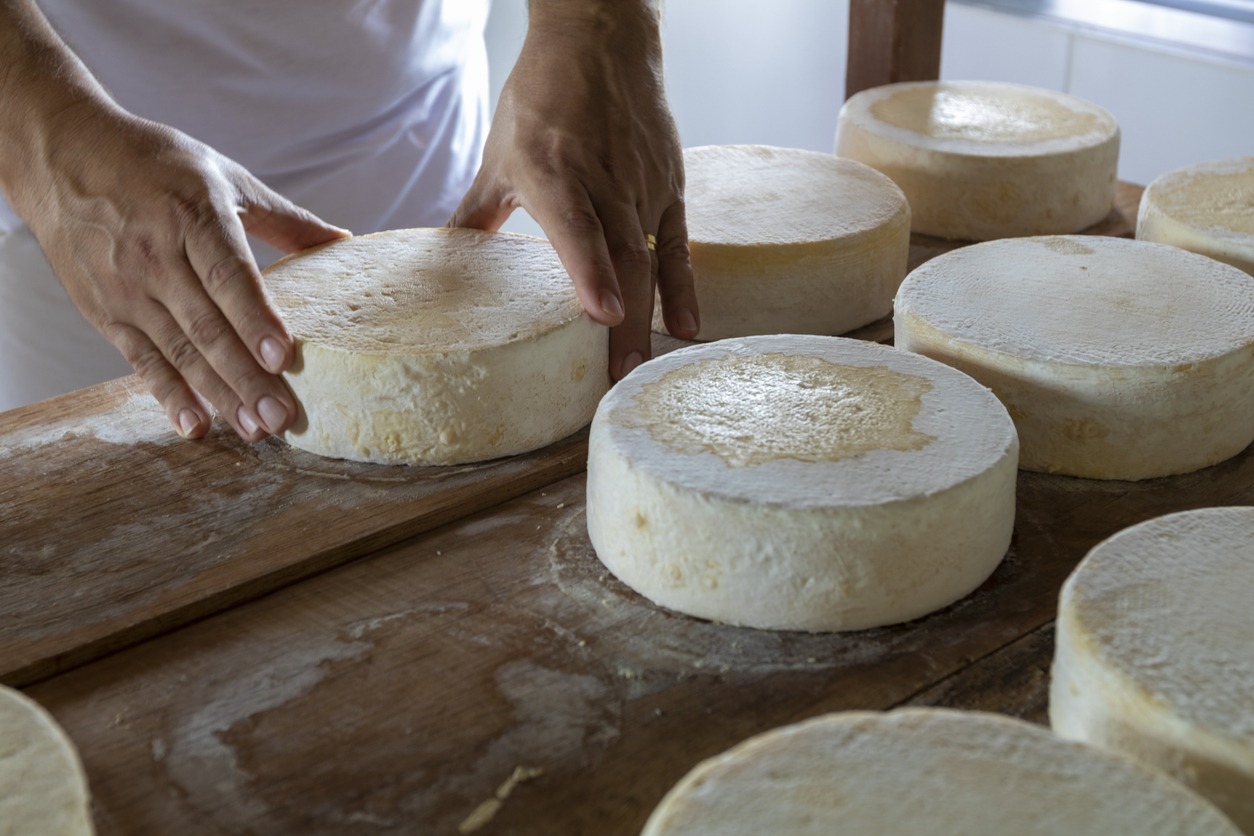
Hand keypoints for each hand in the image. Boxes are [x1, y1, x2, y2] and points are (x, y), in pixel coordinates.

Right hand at [13, 103, 348, 440]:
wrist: (63, 154)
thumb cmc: (155, 164)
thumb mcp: (223, 176)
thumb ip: (284, 218)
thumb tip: (344, 241)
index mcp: (193, 216)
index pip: (230, 276)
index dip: (256, 319)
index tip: (284, 357)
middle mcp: (156, 254)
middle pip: (207, 326)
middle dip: (247, 377)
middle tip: (281, 417)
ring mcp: (126, 286)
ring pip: (178, 351)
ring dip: (218, 395)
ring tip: (254, 429)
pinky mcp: (104, 310)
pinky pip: (141, 360)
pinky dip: (169, 395)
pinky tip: (196, 424)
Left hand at [449, 0, 698, 379]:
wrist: (600, 41)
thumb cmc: (542, 98)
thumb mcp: (500, 155)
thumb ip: (477, 214)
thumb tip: (447, 259)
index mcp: (554, 169)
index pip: (579, 227)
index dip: (591, 272)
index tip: (603, 315)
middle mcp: (604, 179)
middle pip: (622, 257)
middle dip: (624, 322)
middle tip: (619, 376)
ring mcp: (642, 183)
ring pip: (651, 257)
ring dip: (650, 315)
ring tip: (644, 366)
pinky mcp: (669, 184)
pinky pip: (679, 243)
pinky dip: (684, 285)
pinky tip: (687, 326)